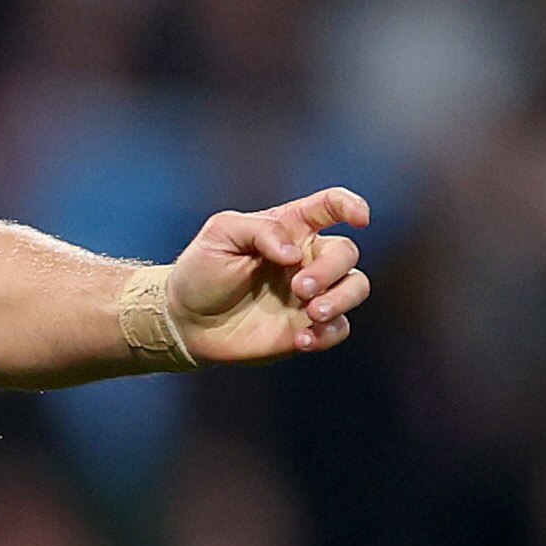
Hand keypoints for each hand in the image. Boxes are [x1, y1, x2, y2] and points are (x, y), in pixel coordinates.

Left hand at [163, 188, 371, 361]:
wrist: (185, 320)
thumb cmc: (201, 271)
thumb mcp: (220, 235)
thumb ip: (260, 230)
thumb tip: (294, 252)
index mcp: (290, 228)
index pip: (331, 206)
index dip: (351, 205)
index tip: (359, 218)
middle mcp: (307, 258)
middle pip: (346, 253)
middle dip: (330, 269)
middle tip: (299, 287)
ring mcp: (311, 293)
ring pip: (356, 287)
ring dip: (342, 299)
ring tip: (312, 313)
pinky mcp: (307, 326)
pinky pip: (339, 328)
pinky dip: (328, 333)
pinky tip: (302, 339)